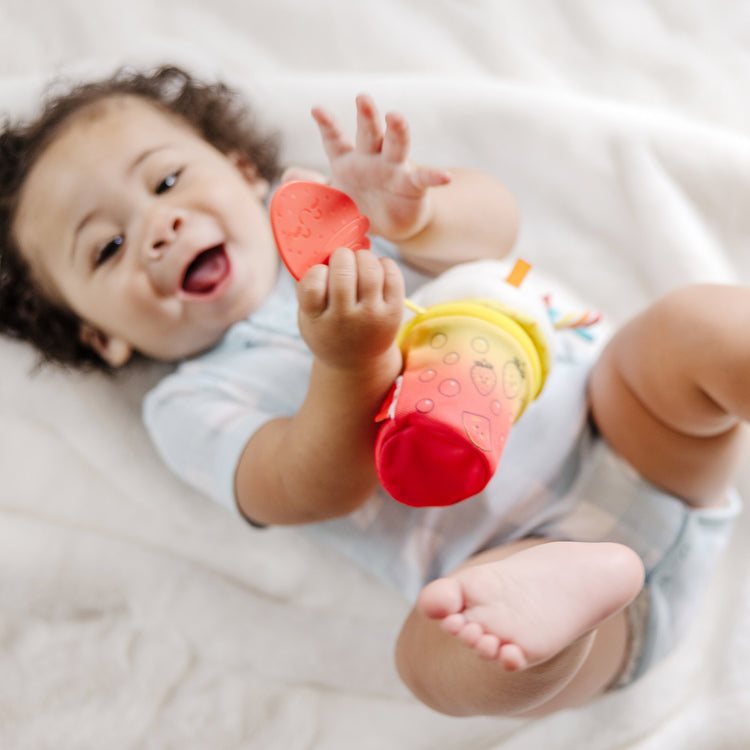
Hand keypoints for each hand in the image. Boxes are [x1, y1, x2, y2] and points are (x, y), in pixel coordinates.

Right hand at [296, 247, 404, 371]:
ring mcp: (372, 316)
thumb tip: (319, 247)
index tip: (321, 273)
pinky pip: (392, 273)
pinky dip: (383, 263)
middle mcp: (345, 320)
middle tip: (341, 260)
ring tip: (358, 263)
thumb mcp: (308, 316)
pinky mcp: (394, 312)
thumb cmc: (327, 328)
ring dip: (362, 256)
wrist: (356, 361)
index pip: (313, 284)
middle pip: (343, 271)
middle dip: (341, 256)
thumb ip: (307, 287)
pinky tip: (375, 271)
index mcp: (317, 320)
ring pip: (370, 268)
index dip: (317, 270)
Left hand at [311, 94, 450, 240]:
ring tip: (396, 116)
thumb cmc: (360, 202)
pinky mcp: (413, 186)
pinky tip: (444, 177)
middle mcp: (372, 158)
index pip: (335, 139)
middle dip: (366, 115)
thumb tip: (288, 176)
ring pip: (396, 145)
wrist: (392, 222)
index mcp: (348, 160)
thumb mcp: (332, 197)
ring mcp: (394, 169)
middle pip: (369, 133)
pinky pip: (423, 180)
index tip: (316, 109)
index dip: (327, 124)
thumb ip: (312, 187)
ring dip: (397, 130)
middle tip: (362, 98)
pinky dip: (434, 177)